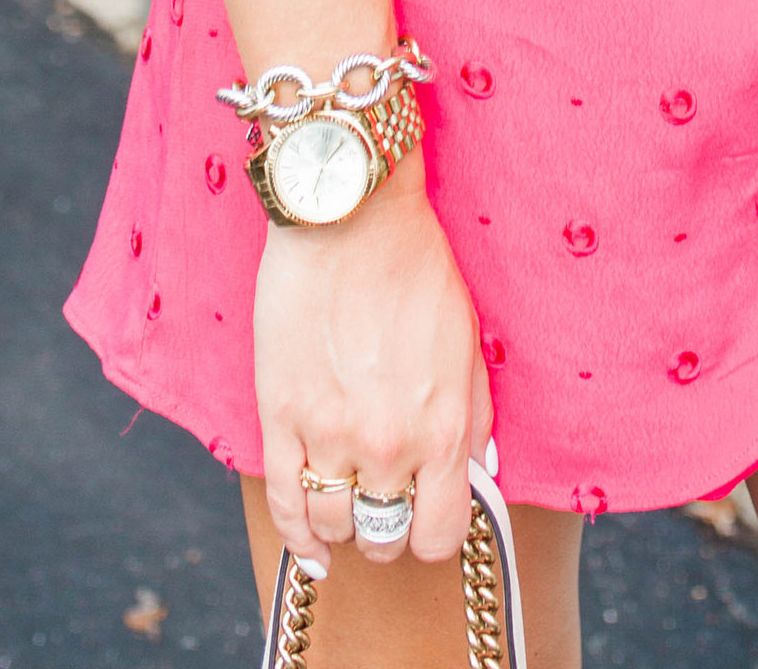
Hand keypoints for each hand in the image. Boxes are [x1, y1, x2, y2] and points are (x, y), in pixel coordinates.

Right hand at [255, 161, 491, 577]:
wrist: (351, 214)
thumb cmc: (416, 267)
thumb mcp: (467, 343)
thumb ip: (476, 418)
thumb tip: (476, 474)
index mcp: (442, 429)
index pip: (440, 535)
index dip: (433, 535)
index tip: (425, 517)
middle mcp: (388, 445)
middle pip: (384, 536)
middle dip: (387, 529)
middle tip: (383, 505)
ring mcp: (330, 434)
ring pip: (334, 524)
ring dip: (343, 525)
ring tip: (346, 502)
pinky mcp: (280, 415)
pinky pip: (285, 503)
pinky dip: (297, 535)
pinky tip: (309, 543)